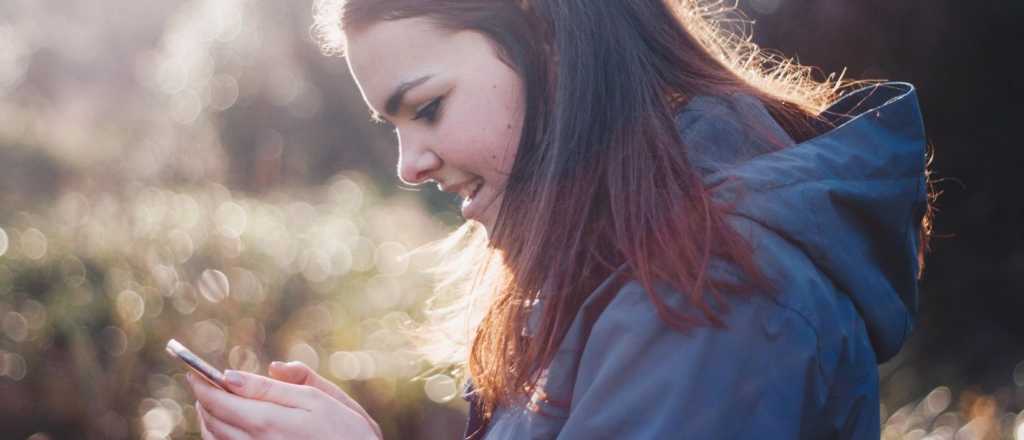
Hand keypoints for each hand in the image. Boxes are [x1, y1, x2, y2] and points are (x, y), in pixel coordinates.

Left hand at [186, 361, 381, 439]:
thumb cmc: (348, 433)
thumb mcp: (320, 399)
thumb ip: (280, 385)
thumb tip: (244, 373)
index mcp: (268, 421)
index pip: (219, 399)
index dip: (202, 383)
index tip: (193, 370)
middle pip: (212, 420)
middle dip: (203, 398)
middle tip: (201, 382)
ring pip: (215, 438)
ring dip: (208, 418)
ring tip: (212, 402)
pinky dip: (219, 436)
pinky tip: (227, 426)